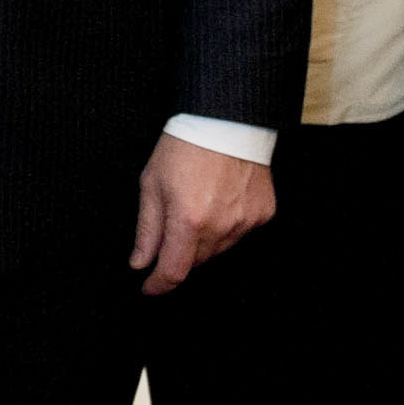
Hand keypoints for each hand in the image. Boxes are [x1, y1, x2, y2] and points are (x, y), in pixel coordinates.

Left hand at [129, 134, 273, 295]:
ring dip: (204, 241)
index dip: (158, 285)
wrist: (227, 118)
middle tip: (173, 224)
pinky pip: (240, 233)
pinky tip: (221, 200)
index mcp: (188, 220)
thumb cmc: (185, 146)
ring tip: (198, 204)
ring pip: (219, 250)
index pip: (173, 272)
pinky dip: (227, 226)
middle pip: (196, 262)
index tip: (149, 287)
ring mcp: (245, 222)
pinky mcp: (263, 213)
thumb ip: (147, 229)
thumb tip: (140, 263)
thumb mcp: (152, 183)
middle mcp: (220, 227)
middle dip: (179, 253)